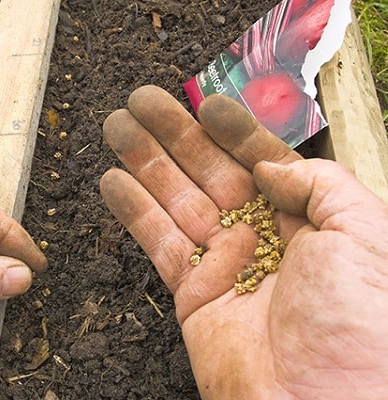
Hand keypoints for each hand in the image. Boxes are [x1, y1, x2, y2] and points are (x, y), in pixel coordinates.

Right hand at [100, 86, 387, 398]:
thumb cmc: (361, 324)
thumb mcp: (364, 233)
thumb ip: (318, 184)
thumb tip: (269, 164)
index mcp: (308, 220)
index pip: (261, 161)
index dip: (232, 130)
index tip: (205, 102)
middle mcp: (263, 237)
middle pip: (210, 172)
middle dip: (175, 135)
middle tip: (143, 102)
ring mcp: (225, 264)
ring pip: (176, 200)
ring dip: (145, 163)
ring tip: (117, 127)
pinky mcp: (192, 294)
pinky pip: (157, 242)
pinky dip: (133, 211)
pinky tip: (114, 182)